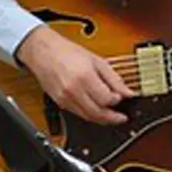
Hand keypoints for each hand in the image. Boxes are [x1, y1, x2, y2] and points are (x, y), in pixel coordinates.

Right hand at [15, 25, 133, 124]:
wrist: (43, 52)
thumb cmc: (68, 53)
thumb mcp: (97, 61)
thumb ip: (114, 79)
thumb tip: (128, 92)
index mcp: (84, 77)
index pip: (106, 99)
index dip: (117, 100)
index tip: (122, 98)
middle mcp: (73, 90)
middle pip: (97, 113)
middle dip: (112, 118)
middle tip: (122, 118)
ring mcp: (65, 98)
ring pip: (88, 117)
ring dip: (102, 119)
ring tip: (112, 116)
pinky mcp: (60, 103)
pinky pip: (78, 114)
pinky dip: (90, 115)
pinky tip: (97, 110)